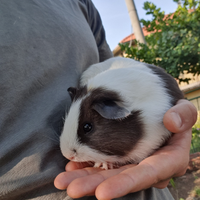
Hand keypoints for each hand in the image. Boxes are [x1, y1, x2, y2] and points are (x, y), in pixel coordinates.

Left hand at [54, 99, 196, 198]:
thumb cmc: (174, 111)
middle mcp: (149, 164)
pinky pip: (104, 161)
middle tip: (71, 188)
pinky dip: (88, 164)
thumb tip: (171, 122)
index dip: (126, 184)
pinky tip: (72, 165)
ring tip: (63, 179)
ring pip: (109, 172)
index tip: (102, 193)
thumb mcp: (184, 110)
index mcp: (168, 159)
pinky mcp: (123, 154)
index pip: (148, 174)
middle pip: (122, 179)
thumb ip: (184, 115)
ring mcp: (134, 160)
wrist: (161, 107)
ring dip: (86, 176)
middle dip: (96, 185)